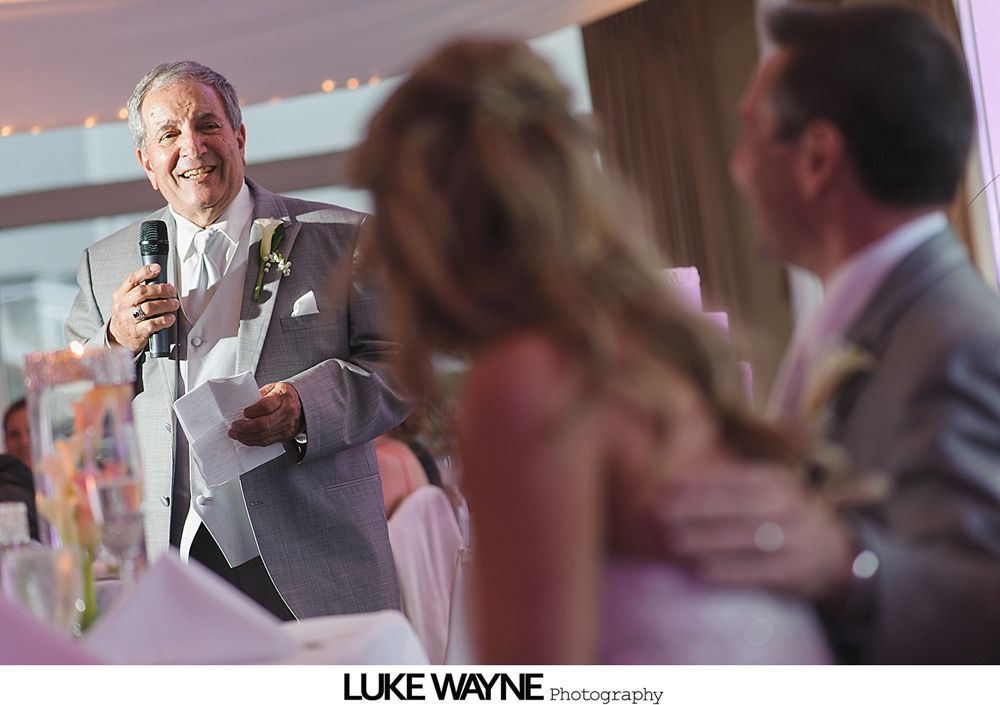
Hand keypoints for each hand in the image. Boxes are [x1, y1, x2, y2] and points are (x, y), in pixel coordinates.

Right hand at [108, 264, 178, 352]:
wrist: (119, 337)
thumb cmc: (127, 315)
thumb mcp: (127, 300)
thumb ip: (139, 290)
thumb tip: (161, 281)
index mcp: (121, 295)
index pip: (132, 279)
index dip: (145, 272)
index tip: (157, 268)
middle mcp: (123, 305)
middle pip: (142, 292)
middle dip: (160, 290)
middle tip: (172, 291)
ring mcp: (129, 319)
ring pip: (148, 308)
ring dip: (165, 304)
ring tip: (174, 304)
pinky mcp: (137, 332)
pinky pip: (152, 324)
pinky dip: (164, 320)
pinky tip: (170, 318)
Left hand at [228, 381, 303, 446]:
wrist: (304, 404)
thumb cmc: (285, 395)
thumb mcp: (273, 388)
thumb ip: (259, 395)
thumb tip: (240, 404)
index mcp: (283, 396)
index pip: (266, 406)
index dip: (253, 411)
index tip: (244, 412)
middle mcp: (287, 412)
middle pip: (264, 424)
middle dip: (245, 427)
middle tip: (234, 426)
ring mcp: (287, 425)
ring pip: (264, 435)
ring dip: (246, 437)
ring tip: (235, 434)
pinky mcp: (286, 435)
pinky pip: (267, 441)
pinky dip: (254, 442)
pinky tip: (245, 439)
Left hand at [657, 461, 854, 601]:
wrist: (836, 554)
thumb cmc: (783, 516)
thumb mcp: (768, 489)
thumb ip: (730, 484)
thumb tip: (675, 483)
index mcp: (777, 481)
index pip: (733, 479)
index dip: (698, 483)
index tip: (666, 487)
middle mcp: (788, 507)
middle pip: (733, 508)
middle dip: (692, 511)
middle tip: (658, 515)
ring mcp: (794, 540)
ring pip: (741, 539)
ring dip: (703, 541)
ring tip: (671, 542)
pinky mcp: (794, 573)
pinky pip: (754, 572)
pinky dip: (724, 571)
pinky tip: (698, 570)